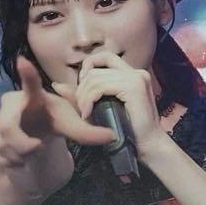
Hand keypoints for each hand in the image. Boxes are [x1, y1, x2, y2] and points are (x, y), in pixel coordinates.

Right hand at [0, 57, 115, 199]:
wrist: (33, 145)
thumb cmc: (52, 123)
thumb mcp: (71, 127)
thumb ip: (88, 132)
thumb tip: (111, 136)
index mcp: (33, 97)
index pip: (30, 84)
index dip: (26, 74)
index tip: (22, 61)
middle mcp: (11, 105)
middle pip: (7, 125)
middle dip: (21, 142)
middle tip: (36, 147)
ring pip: (5, 144)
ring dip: (22, 154)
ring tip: (34, 151)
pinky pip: (2, 156)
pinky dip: (17, 162)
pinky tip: (24, 158)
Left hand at [52, 50, 169, 160]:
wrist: (149, 147)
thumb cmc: (127, 131)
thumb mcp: (101, 108)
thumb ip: (82, 95)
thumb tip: (56, 85)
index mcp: (132, 74)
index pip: (104, 57)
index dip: (88, 69)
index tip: (84, 91)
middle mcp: (136, 72)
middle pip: (96, 68)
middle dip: (82, 87)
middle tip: (82, 107)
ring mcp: (136, 78)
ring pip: (95, 78)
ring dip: (83, 97)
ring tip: (84, 114)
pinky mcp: (133, 88)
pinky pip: (100, 87)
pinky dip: (89, 100)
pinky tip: (87, 114)